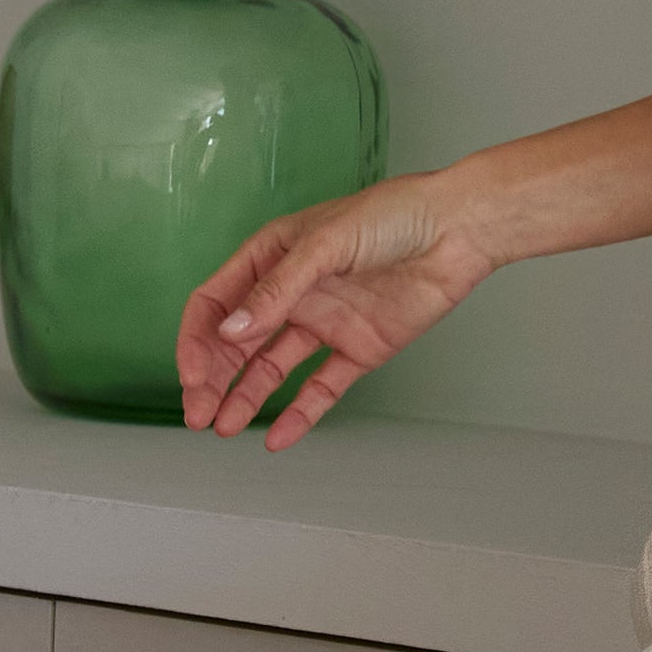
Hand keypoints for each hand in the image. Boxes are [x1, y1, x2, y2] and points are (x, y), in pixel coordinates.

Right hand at [177, 180, 491, 448]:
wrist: (459, 230)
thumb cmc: (393, 215)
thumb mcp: (325, 244)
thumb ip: (278, 290)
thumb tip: (232, 331)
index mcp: (272, 257)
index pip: (217, 303)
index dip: (198, 340)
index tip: (192, 376)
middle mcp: (293, 292)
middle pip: (238, 342)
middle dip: (214, 378)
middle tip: (200, 414)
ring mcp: (325, 322)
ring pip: (272, 368)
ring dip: (246, 397)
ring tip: (224, 428)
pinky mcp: (358, 348)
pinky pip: (322, 386)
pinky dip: (300, 412)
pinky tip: (278, 436)